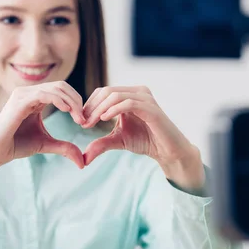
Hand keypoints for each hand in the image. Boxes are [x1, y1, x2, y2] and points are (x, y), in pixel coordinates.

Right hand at [0, 81, 86, 170]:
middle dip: (77, 101)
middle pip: (61, 86)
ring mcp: (23, 94)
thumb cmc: (16, 145)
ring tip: (79, 118)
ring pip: (55, 88)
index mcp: (36, 98)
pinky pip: (44, 94)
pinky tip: (67, 111)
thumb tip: (82, 163)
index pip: (62, 90)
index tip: (84, 120)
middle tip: (84, 119)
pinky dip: (59, 100)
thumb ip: (64, 148)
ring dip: (71, 102)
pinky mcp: (19, 101)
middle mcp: (29, 92)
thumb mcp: (46, 144)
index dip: (76, 102)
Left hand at [81, 86, 195, 165]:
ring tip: (91, 123)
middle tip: (83, 123)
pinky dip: (113, 110)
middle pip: (107, 91)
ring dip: (99, 109)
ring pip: (115, 95)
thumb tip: (83, 157)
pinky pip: (128, 103)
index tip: (81, 121)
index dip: (90, 105)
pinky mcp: (151, 107)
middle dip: (92, 107)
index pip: (103, 92)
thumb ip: (101, 144)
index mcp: (129, 95)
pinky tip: (104, 119)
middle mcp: (137, 91)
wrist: (167, 150)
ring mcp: (145, 98)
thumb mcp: (118, 140)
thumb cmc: (145, 141)